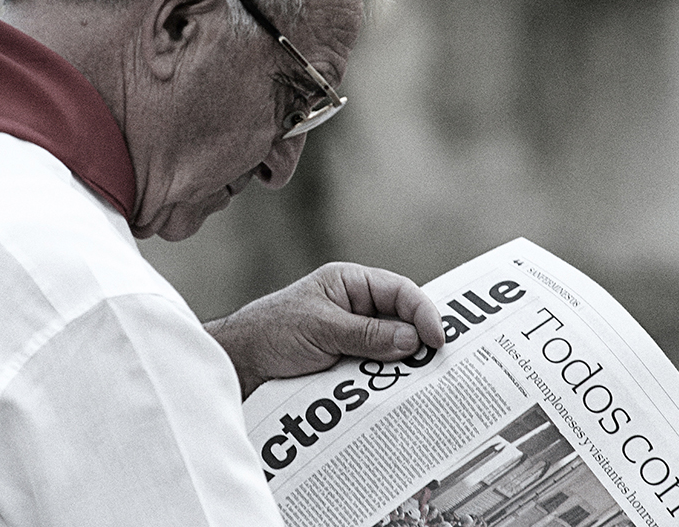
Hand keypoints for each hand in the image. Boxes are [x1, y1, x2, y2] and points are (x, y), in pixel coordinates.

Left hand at [204, 262, 444, 398]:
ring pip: (392, 349)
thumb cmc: (271, 331)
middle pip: (401, 320)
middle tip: (439, 364)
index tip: (437, 339)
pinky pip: (375, 371)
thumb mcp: (321, 328)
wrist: (239, 365)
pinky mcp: (346, 365)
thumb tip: (412, 341)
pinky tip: (396, 394)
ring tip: (421, 382)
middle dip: (419, 340)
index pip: (399, 291)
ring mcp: (353, 337)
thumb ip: (366, 334)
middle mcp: (356, 308)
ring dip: (403, 365)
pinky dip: (386, 382)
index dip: (422, 313)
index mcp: (350, 284)